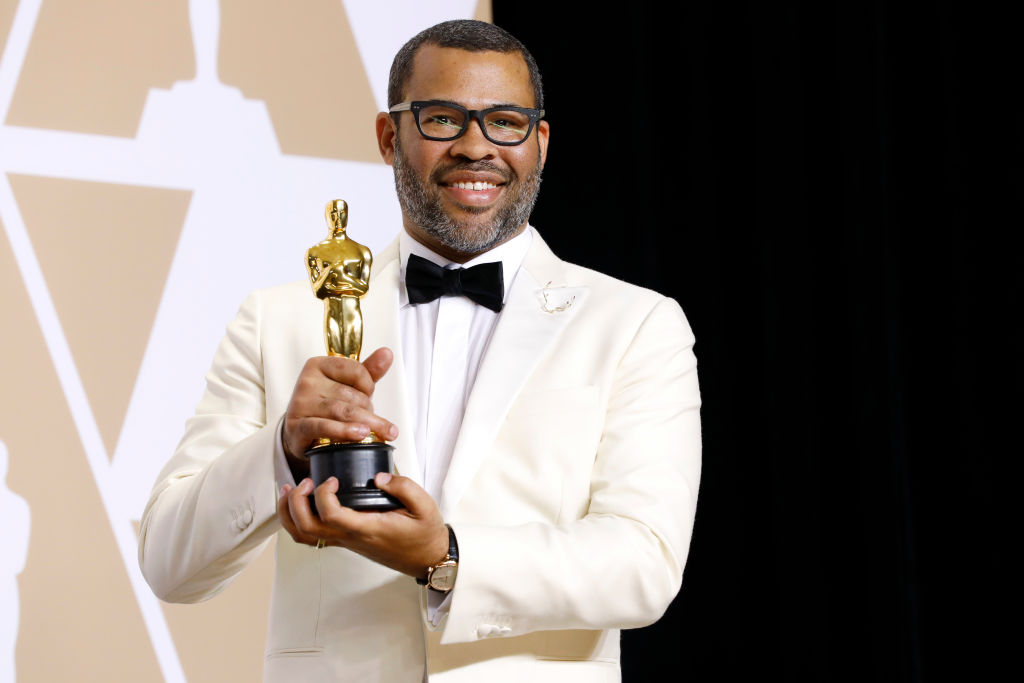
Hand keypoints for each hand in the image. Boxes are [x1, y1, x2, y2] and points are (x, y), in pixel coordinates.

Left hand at [277, 473, 448, 578]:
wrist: (427, 558)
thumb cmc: (425, 533)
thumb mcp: (424, 505)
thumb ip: (403, 487)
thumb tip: (378, 476)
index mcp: (368, 528)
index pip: (331, 516)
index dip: (323, 495)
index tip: (333, 479)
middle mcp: (351, 538)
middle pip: (307, 528)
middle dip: (296, 503)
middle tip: (305, 481)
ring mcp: (346, 542)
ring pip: (304, 536)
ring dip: (290, 513)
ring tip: (292, 490)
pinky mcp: (346, 541)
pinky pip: (312, 537)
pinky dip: (298, 521)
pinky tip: (302, 503)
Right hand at [282, 348, 397, 465]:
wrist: (301, 433)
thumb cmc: (327, 406)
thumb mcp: (348, 386)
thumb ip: (368, 371)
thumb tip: (386, 353)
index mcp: (319, 365)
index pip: (355, 370)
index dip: (368, 385)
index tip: (369, 395)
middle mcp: (308, 382)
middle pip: (349, 394)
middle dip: (367, 409)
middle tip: (373, 421)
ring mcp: (301, 404)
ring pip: (340, 411)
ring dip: (363, 422)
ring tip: (375, 431)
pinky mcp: (298, 427)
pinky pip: (323, 427)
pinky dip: (344, 431)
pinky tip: (360, 434)